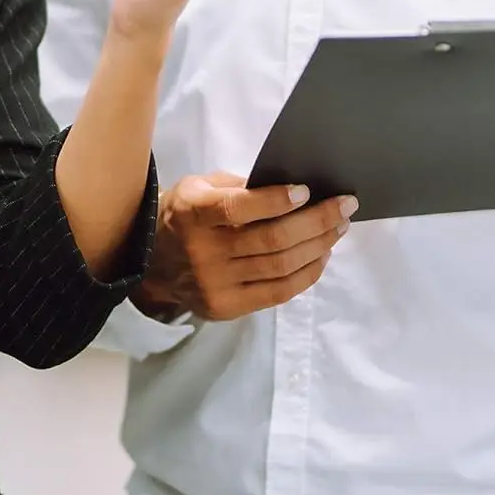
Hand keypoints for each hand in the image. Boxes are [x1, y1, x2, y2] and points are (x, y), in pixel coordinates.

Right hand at [133, 173, 356, 321]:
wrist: (149, 262)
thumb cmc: (183, 214)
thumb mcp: (198, 187)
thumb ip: (238, 186)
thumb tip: (291, 189)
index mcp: (194, 214)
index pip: (239, 209)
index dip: (277, 200)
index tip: (307, 190)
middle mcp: (204, 252)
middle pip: (272, 240)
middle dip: (316, 221)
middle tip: (344, 205)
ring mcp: (215, 284)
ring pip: (280, 267)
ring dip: (319, 246)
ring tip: (339, 228)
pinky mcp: (226, 307)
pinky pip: (278, 293)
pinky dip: (307, 274)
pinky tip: (321, 255)